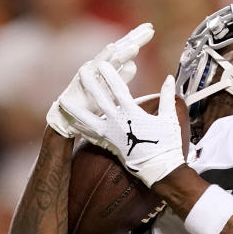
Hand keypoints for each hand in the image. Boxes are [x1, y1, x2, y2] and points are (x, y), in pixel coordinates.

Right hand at [46, 23, 153, 137]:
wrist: (70, 114)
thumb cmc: (93, 101)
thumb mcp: (113, 89)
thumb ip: (123, 76)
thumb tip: (134, 64)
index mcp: (110, 67)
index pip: (126, 50)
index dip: (137, 39)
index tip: (151, 29)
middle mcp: (101, 64)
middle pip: (121, 49)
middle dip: (135, 38)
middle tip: (150, 28)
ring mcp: (93, 69)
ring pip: (111, 57)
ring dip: (124, 49)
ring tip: (137, 44)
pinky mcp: (84, 77)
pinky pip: (95, 65)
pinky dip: (104, 55)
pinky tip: (112, 47)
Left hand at [61, 62, 184, 186]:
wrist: (160, 169)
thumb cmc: (167, 144)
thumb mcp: (169, 119)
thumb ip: (167, 97)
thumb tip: (169, 78)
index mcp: (133, 114)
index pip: (119, 90)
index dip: (110, 75)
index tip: (103, 63)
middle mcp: (118, 122)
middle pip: (100, 99)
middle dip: (90, 83)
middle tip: (82, 71)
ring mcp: (111, 134)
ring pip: (88, 119)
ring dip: (75, 108)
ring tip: (62, 100)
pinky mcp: (109, 144)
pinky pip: (91, 135)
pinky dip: (80, 128)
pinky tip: (72, 123)